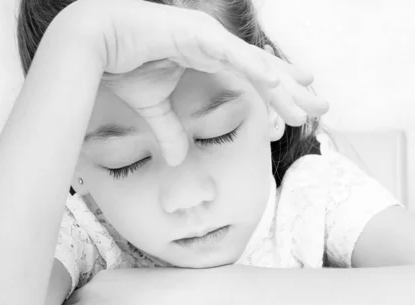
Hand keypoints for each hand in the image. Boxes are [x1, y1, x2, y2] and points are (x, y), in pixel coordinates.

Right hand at [58, 0, 328, 165]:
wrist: (92, 41)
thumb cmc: (122, 64)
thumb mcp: (154, 107)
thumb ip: (169, 131)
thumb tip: (177, 160)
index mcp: (207, 56)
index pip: (251, 74)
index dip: (278, 89)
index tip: (300, 105)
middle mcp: (214, 43)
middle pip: (262, 69)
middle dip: (292, 89)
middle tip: (321, 106)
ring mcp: (207, 36)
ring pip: (253, 64)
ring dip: (281, 85)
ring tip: (307, 102)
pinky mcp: (195, 33)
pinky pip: (231, 53)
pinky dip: (254, 67)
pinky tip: (276, 81)